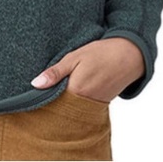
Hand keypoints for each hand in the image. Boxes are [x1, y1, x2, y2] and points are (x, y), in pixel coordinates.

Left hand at [29, 38, 145, 102]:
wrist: (128, 56)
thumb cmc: (100, 53)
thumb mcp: (74, 57)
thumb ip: (55, 73)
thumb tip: (35, 84)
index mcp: (75, 91)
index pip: (52, 103)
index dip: (42, 99)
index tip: (33, 95)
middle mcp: (84, 104)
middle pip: (61, 109)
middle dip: (52, 102)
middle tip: (43, 92)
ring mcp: (94, 106)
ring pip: (72, 109)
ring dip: (64, 102)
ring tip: (56, 91)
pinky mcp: (100, 105)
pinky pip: (82, 108)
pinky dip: (75, 102)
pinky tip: (71, 92)